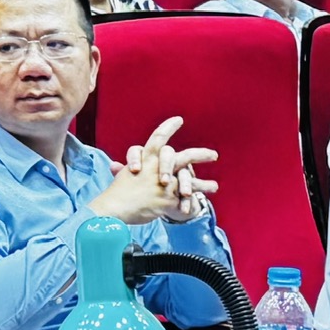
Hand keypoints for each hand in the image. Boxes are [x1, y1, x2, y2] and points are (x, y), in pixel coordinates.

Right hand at [91, 116, 219, 224]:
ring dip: (203, 184)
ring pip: (189, 180)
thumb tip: (117, 166)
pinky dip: (194, 201)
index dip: (169, 128)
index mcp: (145, 159)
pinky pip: (185, 199)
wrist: (114, 209)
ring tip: (215, 187)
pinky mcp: (167, 199)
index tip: (179, 120)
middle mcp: (157, 168)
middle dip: (201, 155)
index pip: (158, 138)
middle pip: (184, 157)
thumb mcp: (123, 176)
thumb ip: (125, 170)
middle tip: (214, 155)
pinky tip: (202, 206)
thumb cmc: (116, 193)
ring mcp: (164, 184)